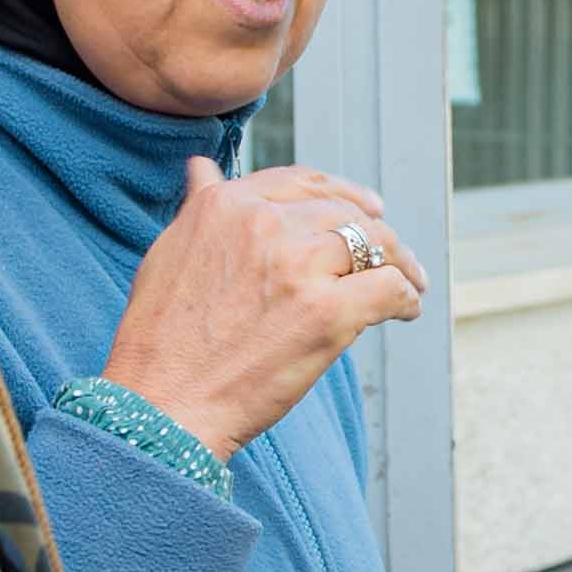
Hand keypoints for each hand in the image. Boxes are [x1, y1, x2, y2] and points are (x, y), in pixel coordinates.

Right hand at [99, 160, 420, 455]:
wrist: (163, 404)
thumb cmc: (161, 340)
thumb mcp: (168, 252)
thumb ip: (198, 207)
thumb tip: (202, 167)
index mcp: (226, 205)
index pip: (302, 182)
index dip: (342, 193)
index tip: (367, 209)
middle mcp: (263, 224)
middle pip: (344, 213)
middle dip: (378, 233)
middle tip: (396, 255)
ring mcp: (298, 266)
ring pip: (375, 244)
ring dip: (401, 264)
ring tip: (411, 284)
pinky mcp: (327, 312)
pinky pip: (388, 289)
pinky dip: (406, 298)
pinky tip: (406, 311)